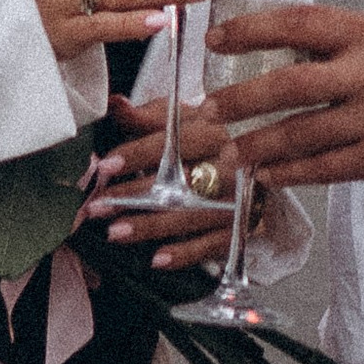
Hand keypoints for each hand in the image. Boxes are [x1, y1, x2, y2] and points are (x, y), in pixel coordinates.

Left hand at [85, 94, 234, 257]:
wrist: (265, 163)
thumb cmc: (213, 140)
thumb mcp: (187, 120)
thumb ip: (150, 116)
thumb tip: (114, 103)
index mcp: (215, 131)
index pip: (174, 142)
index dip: (138, 154)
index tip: (106, 165)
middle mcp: (231, 165)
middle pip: (180, 181)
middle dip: (135, 195)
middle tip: (98, 205)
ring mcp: (239, 199)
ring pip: (192, 214)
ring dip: (151, 226)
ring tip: (115, 232)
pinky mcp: (244, 227)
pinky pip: (213, 244)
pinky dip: (185, 254)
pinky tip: (156, 259)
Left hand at [214, 3, 363, 191]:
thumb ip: (343, 42)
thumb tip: (283, 45)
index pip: (297, 23)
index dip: (250, 30)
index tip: (216, 40)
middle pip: (288, 84)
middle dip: (240, 98)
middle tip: (207, 108)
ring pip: (299, 132)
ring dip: (256, 144)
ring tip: (226, 153)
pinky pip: (324, 168)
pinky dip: (290, 172)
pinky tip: (267, 175)